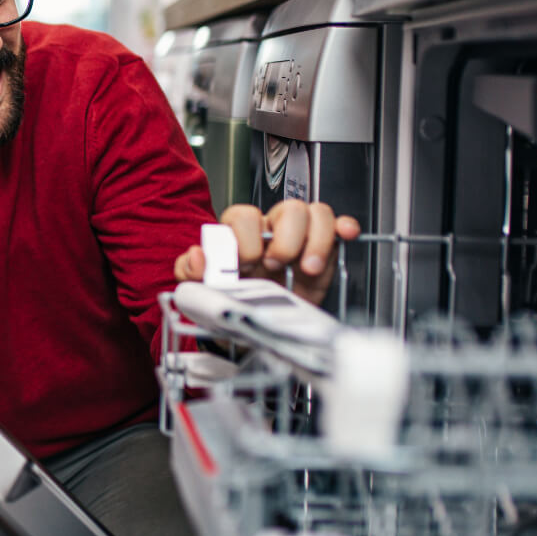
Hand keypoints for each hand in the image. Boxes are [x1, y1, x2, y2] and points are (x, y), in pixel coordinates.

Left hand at [173, 200, 360, 304]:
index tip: (246, 264)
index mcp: (239, 234)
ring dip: (316, 240)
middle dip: (285, 240)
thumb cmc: (230, 300)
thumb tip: (198, 256)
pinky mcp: (323, 251)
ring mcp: (299, 238)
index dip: (246, 239)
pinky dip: (343, 227)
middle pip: (288, 208)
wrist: (253, 326)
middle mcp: (271, 230)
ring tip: (307, 268)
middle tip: (275, 267)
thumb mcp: (203, 290)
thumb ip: (190, 271)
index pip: (245, 216)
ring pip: (315, 213)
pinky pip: (337, 226)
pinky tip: (345, 235)